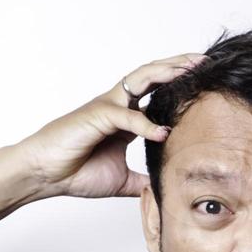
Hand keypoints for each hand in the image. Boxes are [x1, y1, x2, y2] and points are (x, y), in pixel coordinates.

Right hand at [17, 53, 209, 200]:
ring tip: (191, 70)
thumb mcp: (124, 181)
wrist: (44, 175)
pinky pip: (126, 116)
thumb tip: (165, 191)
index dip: (181, 85)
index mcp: (126, 118)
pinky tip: (163, 132)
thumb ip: (144, 181)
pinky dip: (145, 124)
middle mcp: (118, 105)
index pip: (158, 93)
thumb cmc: (76, 173)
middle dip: (180, 66)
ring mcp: (107, 107)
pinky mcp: (96, 116)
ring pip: (141, 80)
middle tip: (206, 61)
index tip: (206, 82)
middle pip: (153, 76)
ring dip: (167, 73)